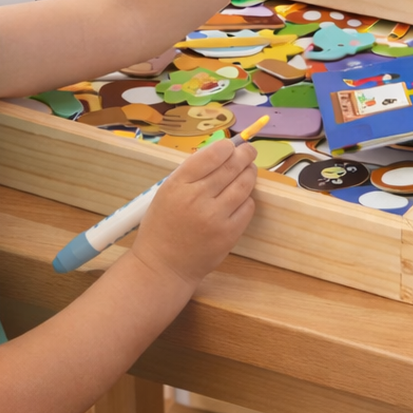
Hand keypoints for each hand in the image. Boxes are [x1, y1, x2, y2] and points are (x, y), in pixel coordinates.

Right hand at [130, 138, 256, 288]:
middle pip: (231, 166)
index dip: (227, 146)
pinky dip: (247, 198)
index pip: (211, 155)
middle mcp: (197, 198)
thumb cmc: (163, 226)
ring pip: (244, 184)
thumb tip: (221, 152)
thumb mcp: (167, 192)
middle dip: (245, 154)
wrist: (163, 266)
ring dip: (250, 172)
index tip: (231, 145)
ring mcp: (215, 217)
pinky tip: (241, 196)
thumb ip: (191, 173)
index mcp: (178, 184)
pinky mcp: (228, 234)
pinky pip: (248, 207)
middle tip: (249, 151)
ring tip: (249, 169)